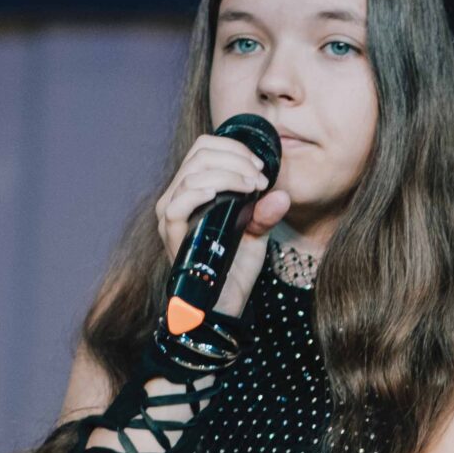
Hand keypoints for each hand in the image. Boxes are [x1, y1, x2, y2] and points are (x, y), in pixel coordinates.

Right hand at [154, 133, 292, 318]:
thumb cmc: (235, 266)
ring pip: (191, 175)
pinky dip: (197, 192)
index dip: (234, 149)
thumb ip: (265, 211)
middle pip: (199, 155)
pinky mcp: (171, 235)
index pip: (204, 149)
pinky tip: (217, 192)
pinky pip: (176, 205)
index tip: (261, 167)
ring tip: (252, 186)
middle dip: (235, 159)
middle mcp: (177, 198)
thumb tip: (282, 194)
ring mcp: (171, 216)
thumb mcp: (256, 232)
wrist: (224, 303)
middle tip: (260, 178)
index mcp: (194, 190)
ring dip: (226, 173)